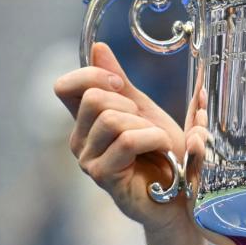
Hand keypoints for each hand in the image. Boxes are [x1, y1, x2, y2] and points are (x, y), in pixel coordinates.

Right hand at [53, 42, 207, 236]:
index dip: (91, 75)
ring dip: (146, 125)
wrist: (181, 196)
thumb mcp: (144, 111)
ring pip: (111, 119)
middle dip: (130, 105)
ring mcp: (88, 160)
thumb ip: (120, 83)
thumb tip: (98, 48)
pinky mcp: (103, 176)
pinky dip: (152, 138)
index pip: (64, 87)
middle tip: (148, 125)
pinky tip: (161, 150)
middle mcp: (79, 140)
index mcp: (85, 121)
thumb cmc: (163, 155)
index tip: (120, 83)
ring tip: (157, 142)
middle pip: (93, 99)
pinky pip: (126, 141)